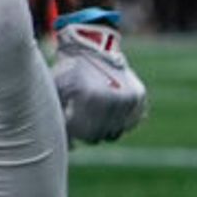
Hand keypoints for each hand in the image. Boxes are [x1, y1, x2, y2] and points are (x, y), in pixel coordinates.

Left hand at [48, 7, 146, 143]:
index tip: (67, 119)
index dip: (72, 130)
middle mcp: (114, 99)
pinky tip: (107, 108)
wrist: (91, 46)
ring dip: (102, 127)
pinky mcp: (140, 97)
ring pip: (115, 132)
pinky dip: (119, 121)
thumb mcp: (56, 91)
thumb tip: (70, 150)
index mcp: (91, 97)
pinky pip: (130, 123)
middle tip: (79, 117)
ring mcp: (130, 98)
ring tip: (92, 111)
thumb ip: (58, 119)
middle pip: (98, 136)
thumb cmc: (68, 70)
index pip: (81, 134)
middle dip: (86, 131)